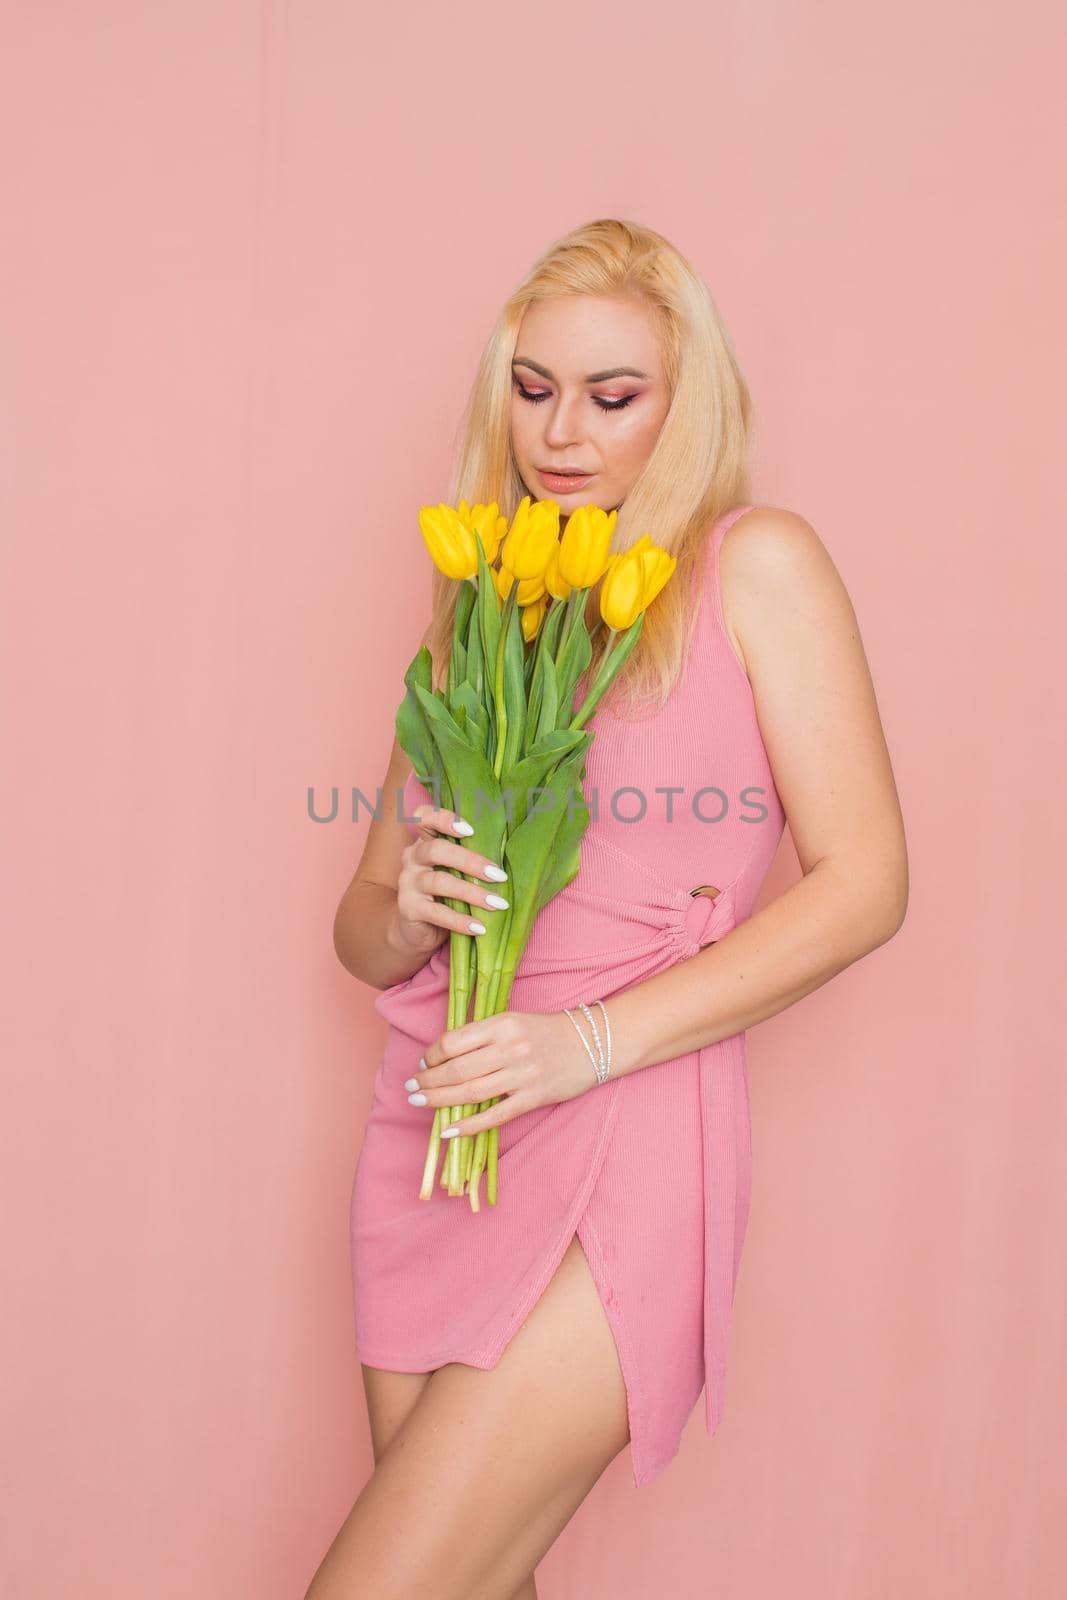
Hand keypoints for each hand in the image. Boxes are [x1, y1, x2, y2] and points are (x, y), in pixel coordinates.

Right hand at [391, 800, 510, 955]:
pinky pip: (437, 913)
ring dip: (472, 893)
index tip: (471, 830)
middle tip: (499, 876)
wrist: (417, 930)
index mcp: (424, 841)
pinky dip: (460, 921)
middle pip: (437, 850)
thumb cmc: (446, 894)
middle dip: (471, 861)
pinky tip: (480, 927)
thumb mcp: (455, 871)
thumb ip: (470, 858)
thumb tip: (513, 850)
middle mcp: (412, 858)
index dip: (443, 818)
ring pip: (440, 882)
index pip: (423, 817)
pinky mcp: (409, 909)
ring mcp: (408, 883)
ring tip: (498, 904)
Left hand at [404, 1009, 604, 1138]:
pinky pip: (495, 1115)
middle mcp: (510, 1047)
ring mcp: (523, 1074)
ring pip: (470, 1091)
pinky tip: (449, 1130)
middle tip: (411, 1088)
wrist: (594, 1042)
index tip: (423, 1064)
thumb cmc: (548, 1032)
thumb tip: (444, 1055)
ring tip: (419, 1103)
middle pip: (457, 1069)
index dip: (432, 1055)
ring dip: (439, 1100)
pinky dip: (469, 1125)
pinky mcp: (534, 1097)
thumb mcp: (514, 1021)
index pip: (454, 1041)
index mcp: (503, 1023)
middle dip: (428, 1081)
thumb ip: (483, 1035)